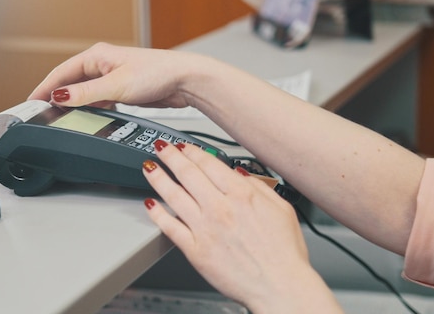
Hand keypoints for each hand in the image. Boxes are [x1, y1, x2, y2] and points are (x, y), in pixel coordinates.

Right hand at [28, 42, 208, 108]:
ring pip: (84, 92)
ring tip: (61, 118)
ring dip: (74, 104)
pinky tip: (89, 117)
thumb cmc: (157, 73)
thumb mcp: (116, 86)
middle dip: (57, 97)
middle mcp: (102, 64)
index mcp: (96, 56)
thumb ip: (86, 94)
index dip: (44, 88)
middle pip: (70, 82)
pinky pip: (98, 99)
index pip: (61, 73)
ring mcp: (112, 77)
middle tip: (42, 113)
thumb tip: (60, 96)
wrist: (184, 80)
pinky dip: (91, 108)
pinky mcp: (122, 89)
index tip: (31, 102)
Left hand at [142, 140, 341, 312]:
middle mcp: (220, 208)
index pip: (209, 164)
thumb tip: (240, 174)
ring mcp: (205, 229)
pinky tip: (150, 204)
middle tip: (162, 149)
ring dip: (158, 178)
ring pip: (173, 195)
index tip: (185, 147)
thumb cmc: (284, 254)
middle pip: (188, 174)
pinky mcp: (195, 251)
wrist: (280, 286)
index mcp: (242, 195)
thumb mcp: (282, 209)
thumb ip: (259, 187)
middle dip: (171, 156)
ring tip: (149, 168)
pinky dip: (157, 213)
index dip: (192, 151)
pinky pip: (170, 227)